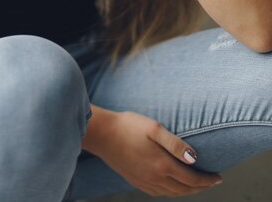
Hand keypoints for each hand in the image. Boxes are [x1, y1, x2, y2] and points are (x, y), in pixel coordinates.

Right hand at [93, 110, 221, 196]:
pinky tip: (173, 186)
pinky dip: (172, 192)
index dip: (208, 180)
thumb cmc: (128, 126)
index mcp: (162, 165)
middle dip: (201, 187)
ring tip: (197, 184)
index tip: (219, 176)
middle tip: (212, 181)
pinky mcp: (136, 181)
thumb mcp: (154, 128)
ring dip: (188, 191)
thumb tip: (194, 158)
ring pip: (173, 193)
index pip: (192, 179)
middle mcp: (155, 178)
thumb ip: (176, 143)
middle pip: (184, 189)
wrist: (102, 134)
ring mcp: (144, 182)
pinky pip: (159, 193)